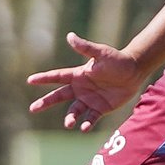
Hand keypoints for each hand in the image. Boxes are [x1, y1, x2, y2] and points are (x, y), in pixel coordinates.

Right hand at [26, 32, 146, 131]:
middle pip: (59, 96)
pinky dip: (86, 124)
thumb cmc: (117, 60)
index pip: (57, 76)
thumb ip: (85, 47)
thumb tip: (69, 36)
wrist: (134, 71)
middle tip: (33, 108)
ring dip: (70, 118)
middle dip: (45, 102)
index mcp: (78, 75)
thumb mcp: (100, 52)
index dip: (43, 78)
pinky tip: (84, 128)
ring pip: (74, 111)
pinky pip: (90, 118)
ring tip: (69, 124)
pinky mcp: (100, 109)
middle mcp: (80, 88)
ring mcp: (89, 100)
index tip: (30, 80)